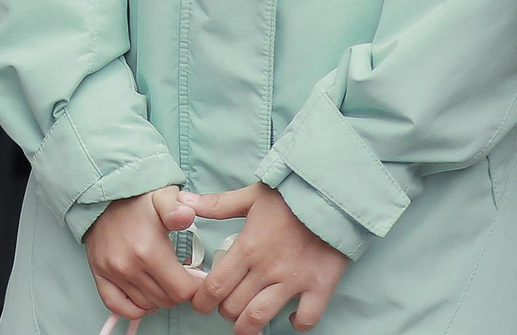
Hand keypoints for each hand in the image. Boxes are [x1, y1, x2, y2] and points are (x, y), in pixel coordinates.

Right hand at [83, 187, 198, 321]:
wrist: (103, 194)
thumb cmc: (137, 201)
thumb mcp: (163, 198)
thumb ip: (177, 208)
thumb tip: (186, 215)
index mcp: (148, 250)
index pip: (183, 291)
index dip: (195, 287)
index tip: (196, 276)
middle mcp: (128, 266)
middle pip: (167, 300)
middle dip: (179, 291)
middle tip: (181, 276)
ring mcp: (112, 273)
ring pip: (147, 304)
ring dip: (160, 297)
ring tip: (164, 281)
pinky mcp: (100, 275)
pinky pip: (118, 306)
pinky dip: (135, 309)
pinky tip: (145, 299)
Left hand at [181, 184, 347, 332]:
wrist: (331, 196)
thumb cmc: (290, 195)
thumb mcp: (250, 196)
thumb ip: (216, 204)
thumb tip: (184, 201)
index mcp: (247, 248)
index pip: (215, 285)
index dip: (203, 301)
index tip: (200, 305)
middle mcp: (267, 269)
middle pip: (234, 305)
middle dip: (224, 312)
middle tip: (225, 308)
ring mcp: (294, 281)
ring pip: (261, 317)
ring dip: (249, 327)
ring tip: (245, 326)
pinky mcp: (320, 287)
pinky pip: (307, 318)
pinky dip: (297, 324)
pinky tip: (290, 318)